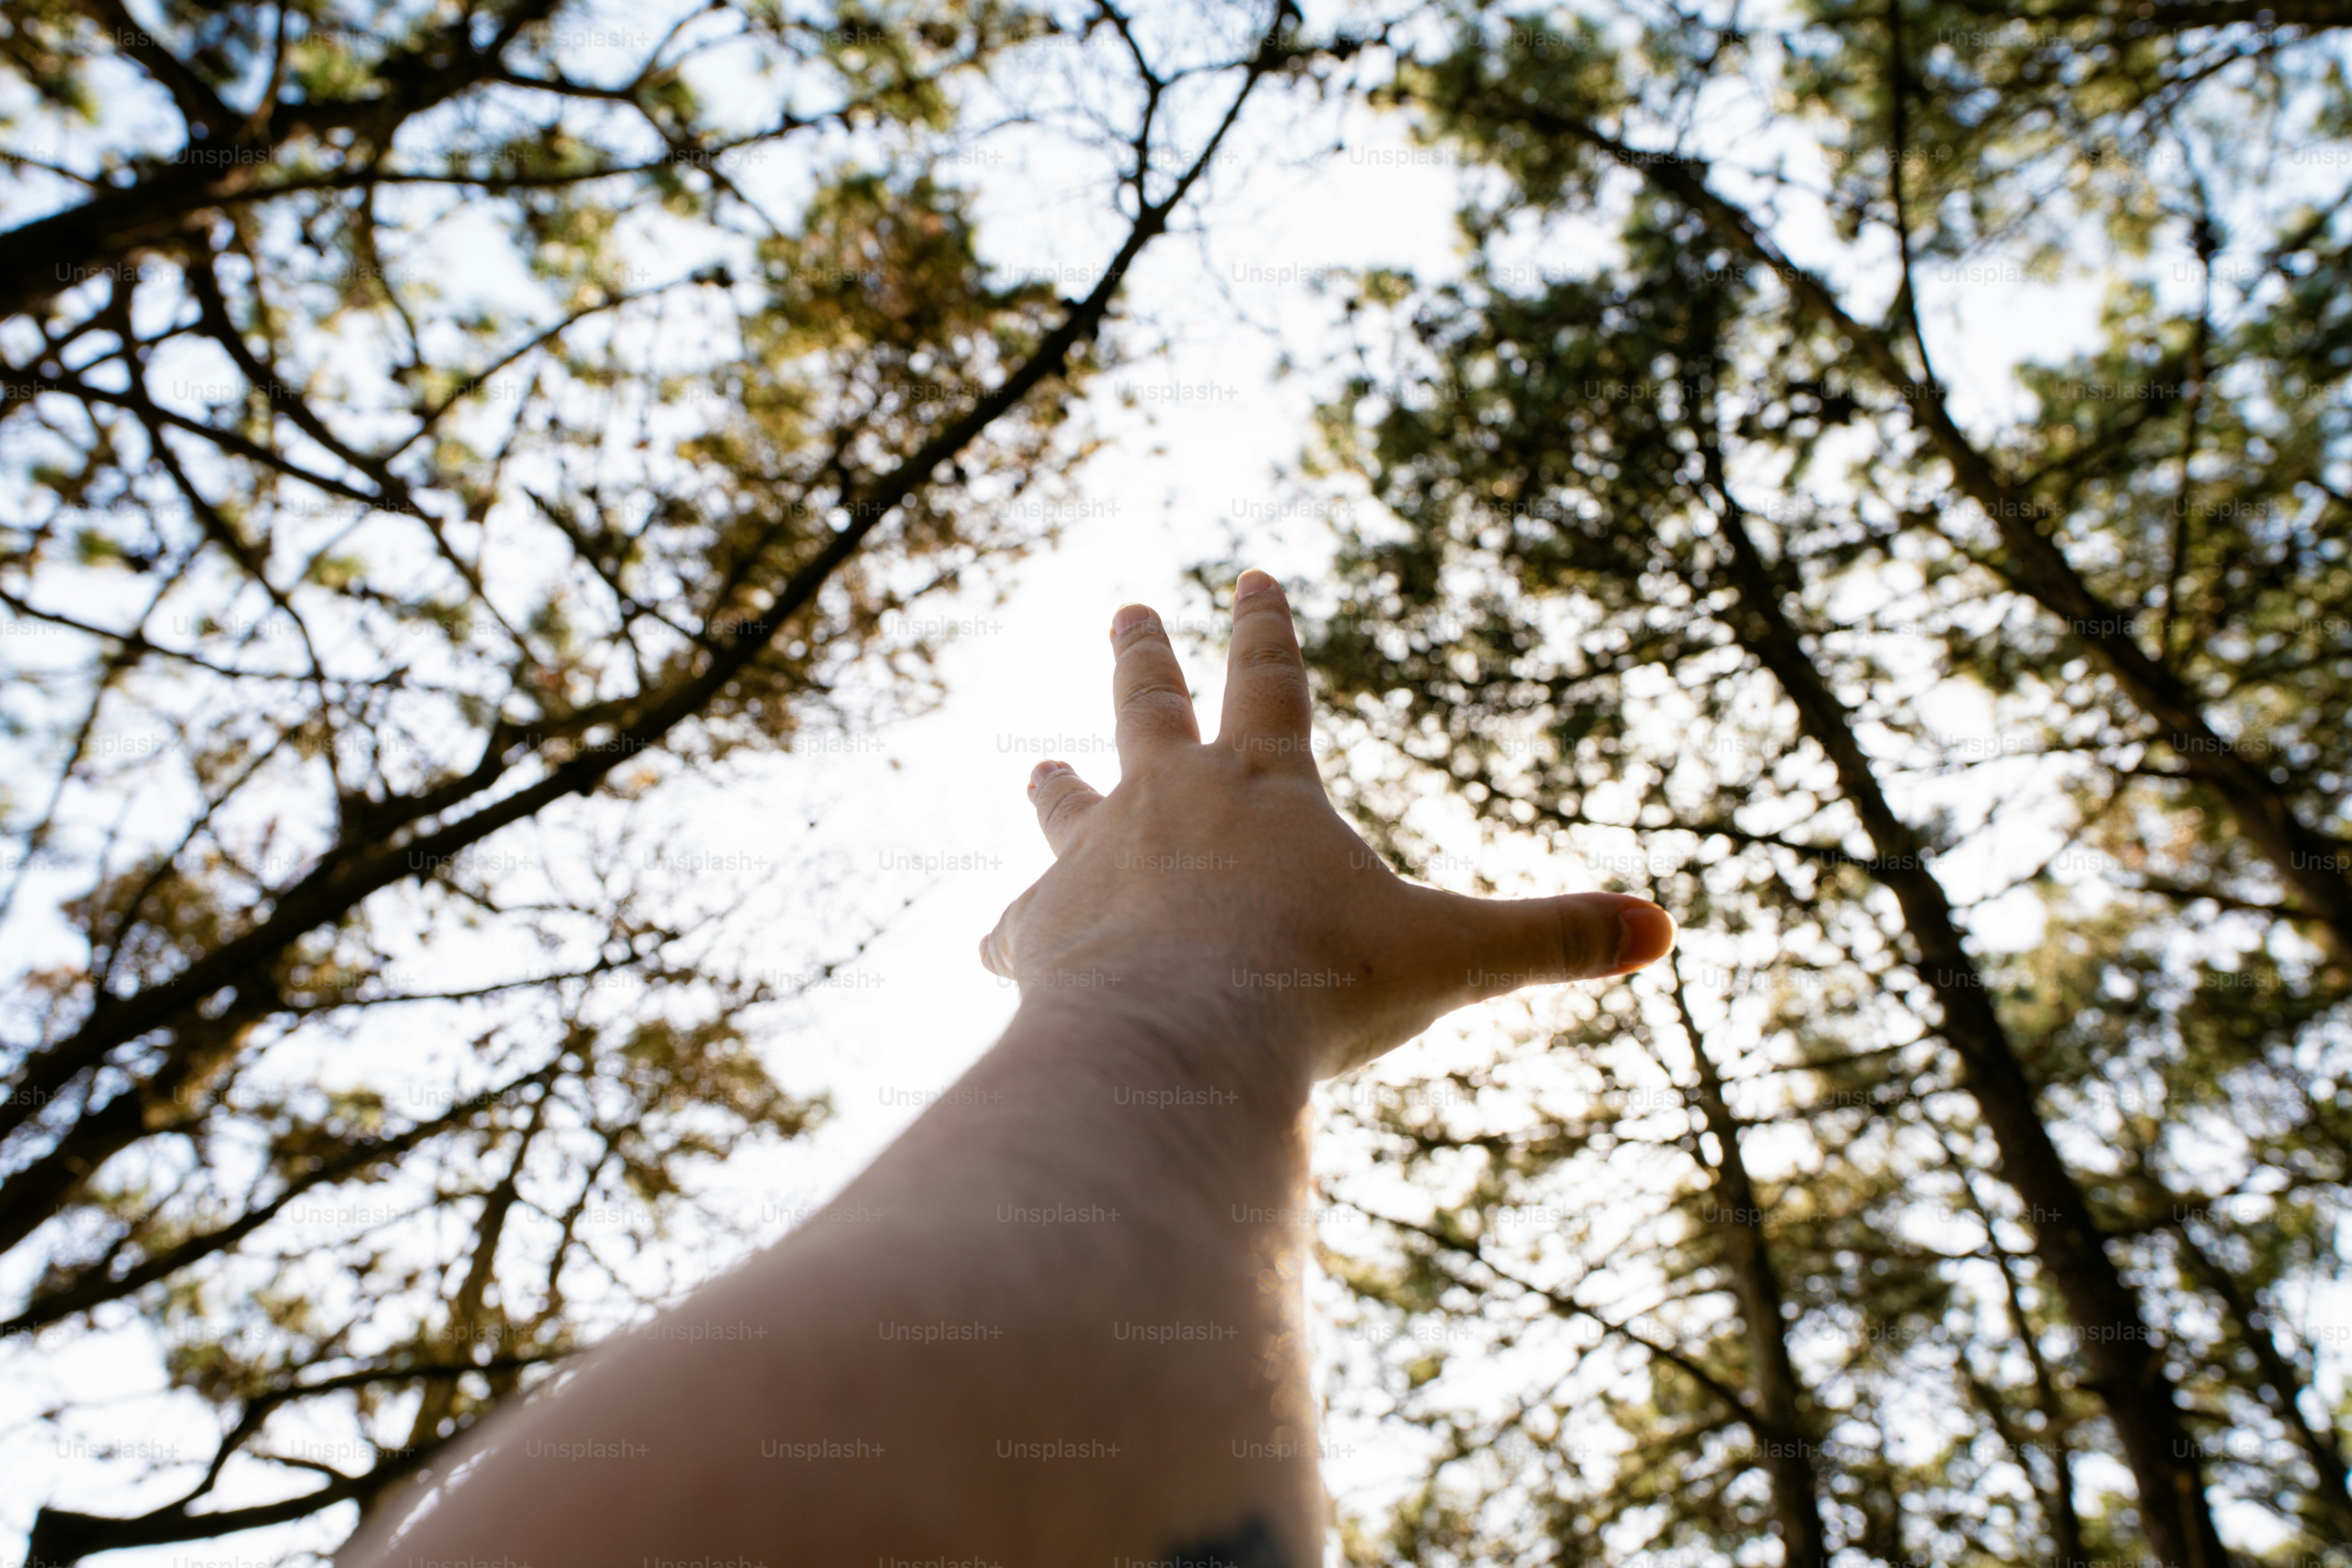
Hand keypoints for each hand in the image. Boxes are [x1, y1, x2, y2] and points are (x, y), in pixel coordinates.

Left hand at [980, 569, 1676, 1077]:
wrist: (1178, 1044)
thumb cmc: (1317, 991)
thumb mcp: (1452, 960)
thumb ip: (1552, 939)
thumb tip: (1664, 933)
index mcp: (1264, 788)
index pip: (1270, 679)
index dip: (1264, 627)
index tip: (1249, 575)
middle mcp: (1168, 803)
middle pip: (1149, 706)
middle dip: (1145, 655)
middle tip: (1127, 613)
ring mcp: (1094, 862)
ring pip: (1071, 803)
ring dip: (1062, 783)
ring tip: (1039, 764)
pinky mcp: (1039, 931)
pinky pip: (1018, 923)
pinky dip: (1013, 930)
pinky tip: (992, 943)